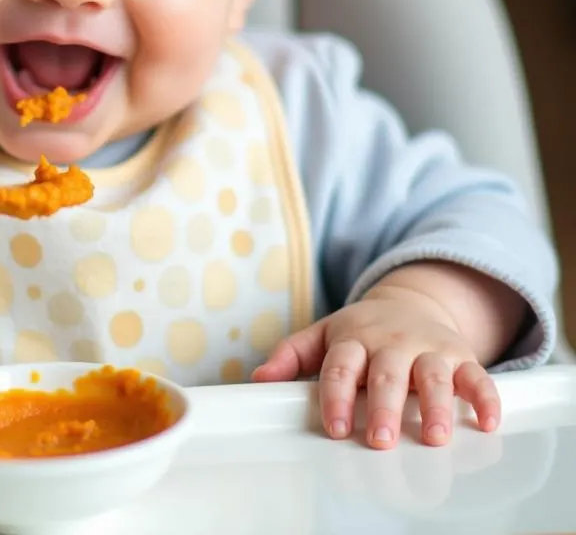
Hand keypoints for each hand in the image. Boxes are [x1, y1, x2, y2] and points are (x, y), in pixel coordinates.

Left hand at [252, 286, 499, 449]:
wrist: (409, 303)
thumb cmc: (360, 332)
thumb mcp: (323, 336)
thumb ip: (291, 356)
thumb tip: (258, 378)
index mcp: (354, 339)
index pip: (341, 367)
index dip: (336, 397)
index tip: (335, 429)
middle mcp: (391, 342)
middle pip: (387, 375)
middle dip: (383, 407)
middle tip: (379, 441)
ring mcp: (428, 348)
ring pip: (433, 376)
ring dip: (436, 406)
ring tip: (433, 437)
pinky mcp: (460, 356)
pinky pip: (477, 376)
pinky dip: (485, 398)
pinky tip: (486, 422)